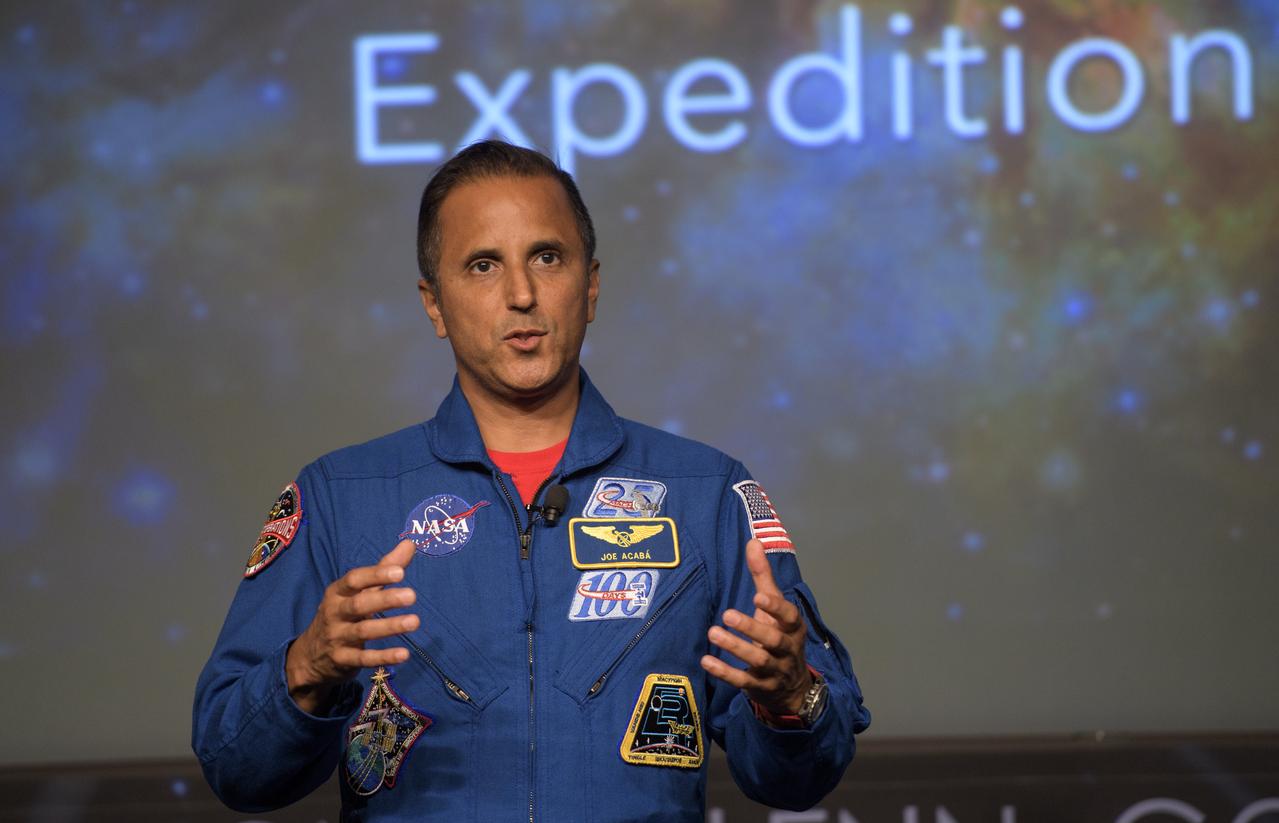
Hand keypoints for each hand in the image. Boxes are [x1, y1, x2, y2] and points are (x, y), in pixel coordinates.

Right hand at [285, 539, 418, 713]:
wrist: (310, 657)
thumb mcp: (358, 592)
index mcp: (338, 592)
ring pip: (363, 631)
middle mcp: (334, 613)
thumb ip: (384, 569)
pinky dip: (382, 656)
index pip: (354, 579)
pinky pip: (363, 659)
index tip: (400, 571)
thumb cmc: (342, 615)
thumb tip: (410, 543)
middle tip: (412, 595)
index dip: (376, 575)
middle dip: (385, 600)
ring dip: (389, 627)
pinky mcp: (341, 660)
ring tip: (414, 621)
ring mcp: (336, 637)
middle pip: (359, 604)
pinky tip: (404, 654)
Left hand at [700, 538, 811, 715]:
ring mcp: (775, 671)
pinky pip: (742, 681)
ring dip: (735, 647)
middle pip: (773, 639)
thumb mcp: (775, 608)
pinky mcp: (759, 688)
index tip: (759, 596)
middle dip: (751, 628)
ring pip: (758, 661)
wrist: (792, 687)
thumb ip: (763, 577)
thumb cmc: (780, 636)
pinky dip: (725, 672)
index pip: (789, 616)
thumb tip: (753, 541)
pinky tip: (706, 661)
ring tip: (713, 633)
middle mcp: (787, 649)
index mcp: (793, 627)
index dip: (775, 607)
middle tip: (727, 614)